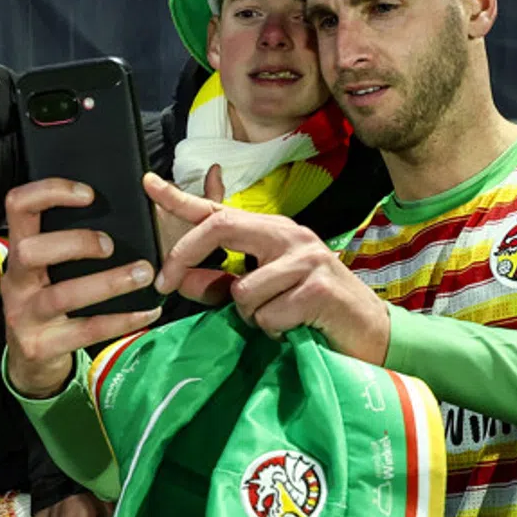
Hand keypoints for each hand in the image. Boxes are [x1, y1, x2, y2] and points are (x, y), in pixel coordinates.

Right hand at [1, 179, 162, 398]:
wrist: (31, 363)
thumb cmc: (50, 303)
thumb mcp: (47, 271)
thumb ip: (67, 243)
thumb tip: (120, 207)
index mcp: (18, 253)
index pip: (17, 206)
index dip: (50, 192)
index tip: (89, 194)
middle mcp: (15, 282)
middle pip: (30, 251)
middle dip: (75, 242)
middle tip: (110, 245)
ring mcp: (24, 316)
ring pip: (63, 295)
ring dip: (108, 283)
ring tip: (142, 274)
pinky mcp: (41, 346)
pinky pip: (86, 331)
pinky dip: (122, 320)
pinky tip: (147, 312)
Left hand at [146, 172, 390, 363]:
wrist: (370, 333)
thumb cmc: (312, 312)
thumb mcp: (261, 294)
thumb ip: (219, 284)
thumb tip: (177, 279)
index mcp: (271, 232)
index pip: (218, 210)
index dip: (180, 198)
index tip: (147, 184)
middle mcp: (288, 234)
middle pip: (221, 226)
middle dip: (185, 255)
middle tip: (165, 283)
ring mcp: (305, 258)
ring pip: (243, 290)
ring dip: (250, 317)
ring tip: (278, 319)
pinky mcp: (317, 287)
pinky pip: (268, 315)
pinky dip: (274, 330)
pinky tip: (297, 328)